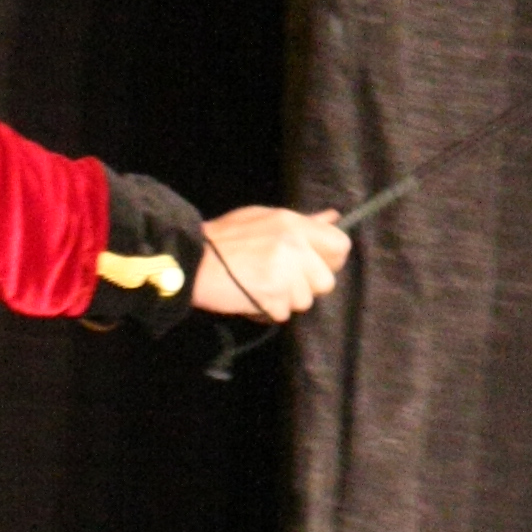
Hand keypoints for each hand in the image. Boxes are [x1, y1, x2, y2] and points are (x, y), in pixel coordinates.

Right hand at [192, 206, 350, 321]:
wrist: (191, 261)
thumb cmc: (224, 237)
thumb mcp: (263, 218)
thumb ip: (302, 222)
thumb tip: (333, 218)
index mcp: (294, 225)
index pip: (340, 245)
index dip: (330, 259)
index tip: (314, 265)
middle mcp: (295, 248)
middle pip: (326, 281)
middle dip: (306, 286)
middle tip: (280, 279)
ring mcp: (285, 275)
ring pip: (304, 301)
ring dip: (284, 300)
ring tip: (259, 285)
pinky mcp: (273, 299)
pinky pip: (282, 314)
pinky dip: (267, 310)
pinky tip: (249, 295)